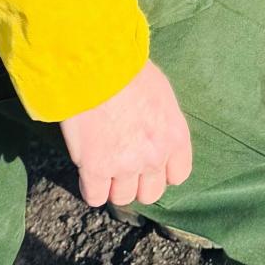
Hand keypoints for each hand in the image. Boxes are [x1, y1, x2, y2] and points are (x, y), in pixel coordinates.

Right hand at [61, 58, 192, 207]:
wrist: (97, 66)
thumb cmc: (127, 69)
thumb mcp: (160, 93)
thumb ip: (161, 121)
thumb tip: (151, 131)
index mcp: (175, 136)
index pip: (177, 175)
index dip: (160, 172)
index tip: (147, 165)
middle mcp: (155, 156)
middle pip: (150, 193)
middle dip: (137, 183)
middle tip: (122, 166)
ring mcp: (126, 166)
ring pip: (122, 198)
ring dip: (112, 186)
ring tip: (102, 168)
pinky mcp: (96, 169)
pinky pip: (95, 197)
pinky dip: (90, 188)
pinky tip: (87, 173)